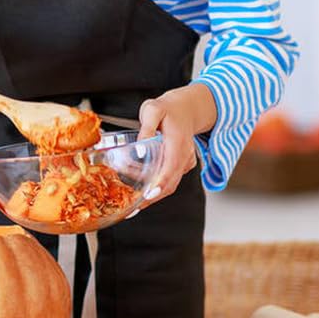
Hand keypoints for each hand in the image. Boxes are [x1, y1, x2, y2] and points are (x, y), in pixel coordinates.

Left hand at [129, 83, 216, 212]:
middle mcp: (184, 157)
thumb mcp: (153, 109)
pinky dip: (155, 185)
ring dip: (151, 193)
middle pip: (170, 184)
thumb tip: (140, 148)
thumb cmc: (168, 108)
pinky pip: (169, 179)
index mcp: (178, 144)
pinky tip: (138, 187)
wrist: (188, 108)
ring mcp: (185, 163)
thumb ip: (146, 127)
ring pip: (169, 184)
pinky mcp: (181, 166)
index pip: (171, 170)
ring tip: (130, 202)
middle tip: (131, 210)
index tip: (148, 196)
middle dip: (151, 198)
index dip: (159, 185)